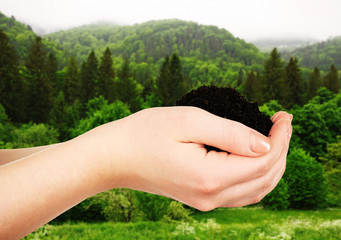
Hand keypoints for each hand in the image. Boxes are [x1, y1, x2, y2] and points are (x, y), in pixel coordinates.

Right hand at [100, 107, 291, 210]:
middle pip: (266, 177)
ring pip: (258, 189)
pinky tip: (256, 157)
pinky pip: (242, 194)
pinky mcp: (202, 199)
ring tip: (274, 137)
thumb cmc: (145, 134)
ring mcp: (207, 202)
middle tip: (281, 123)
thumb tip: (266, 144)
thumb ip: (231, 133)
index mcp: (210, 177)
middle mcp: (212, 197)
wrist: (115, 158)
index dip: (281, 138)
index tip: (284, 115)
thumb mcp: (189, 121)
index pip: (264, 160)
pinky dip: (257, 175)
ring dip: (273, 163)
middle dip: (281, 149)